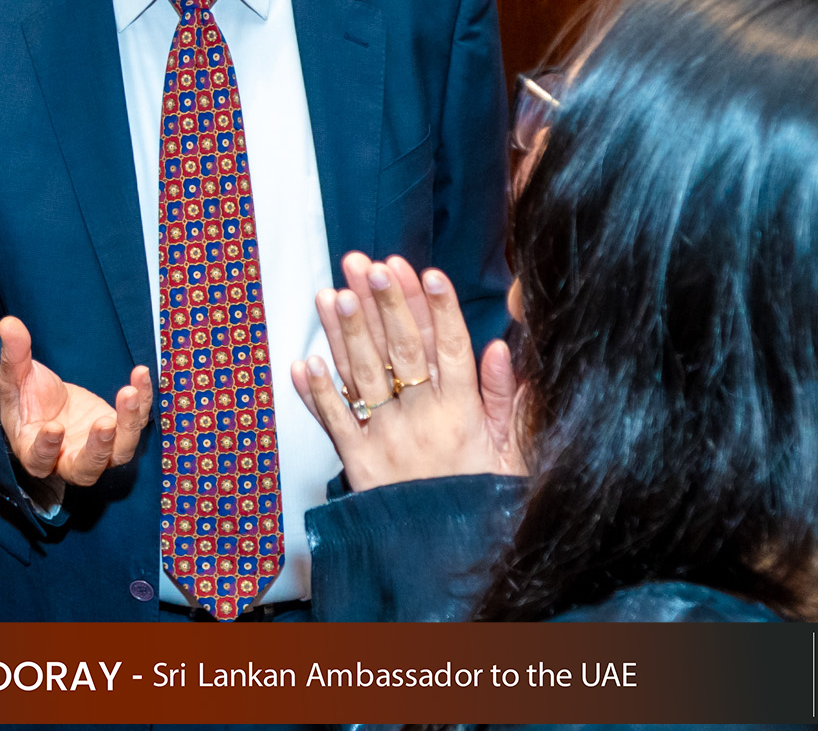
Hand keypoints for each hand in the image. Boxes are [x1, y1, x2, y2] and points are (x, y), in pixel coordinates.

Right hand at [0, 316, 151, 486]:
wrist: (51, 405)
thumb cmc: (27, 398)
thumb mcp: (16, 376)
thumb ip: (13, 356)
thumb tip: (8, 323)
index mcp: (35, 453)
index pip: (40, 459)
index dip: (47, 448)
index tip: (54, 427)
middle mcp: (68, 460)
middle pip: (86, 468)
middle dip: (98, 447)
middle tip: (105, 423)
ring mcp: (98, 450)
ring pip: (118, 452)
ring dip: (128, 425)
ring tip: (130, 393)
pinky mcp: (118, 432)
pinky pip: (135, 421)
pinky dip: (143, 400)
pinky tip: (141, 374)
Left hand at [288, 253, 525, 491]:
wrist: (450, 552)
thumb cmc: (483, 500)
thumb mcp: (511, 452)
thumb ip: (505, 399)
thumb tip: (500, 349)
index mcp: (463, 413)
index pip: (450, 349)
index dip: (438, 309)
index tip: (427, 272)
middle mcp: (422, 420)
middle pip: (402, 351)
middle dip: (384, 304)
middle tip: (369, 265)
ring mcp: (388, 439)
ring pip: (365, 376)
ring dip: (347, 333)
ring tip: (335, 293)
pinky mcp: (360, 462)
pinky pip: (337, 422)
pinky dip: (319, 392)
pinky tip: (306, 360)